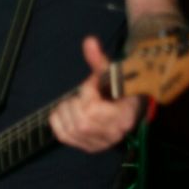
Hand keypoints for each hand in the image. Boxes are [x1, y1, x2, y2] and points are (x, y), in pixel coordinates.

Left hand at [49, 36, 142, 152]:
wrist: (129, 111)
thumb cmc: (120, 91)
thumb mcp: (113, 74)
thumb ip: (99, 60)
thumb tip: (88, 41)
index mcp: (123, 117)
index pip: (92, 107)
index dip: (88, 89)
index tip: (94, 82)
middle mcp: (112, 135)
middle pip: (80, 120)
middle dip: (77, 101)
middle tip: (84, 94)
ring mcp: (99, 144)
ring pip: (70, 127)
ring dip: (67, 110)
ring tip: (78, 102)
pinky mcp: (87, 147)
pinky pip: (62, 135)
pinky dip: (59, 120)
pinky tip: (69, 111)